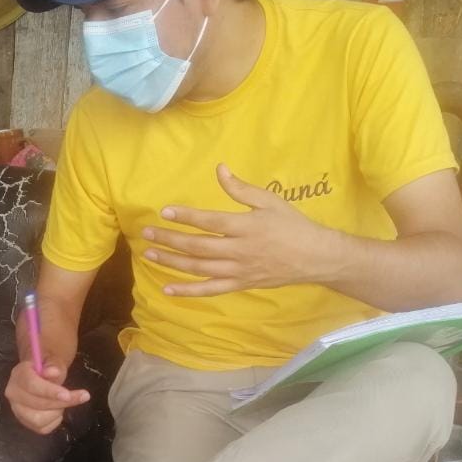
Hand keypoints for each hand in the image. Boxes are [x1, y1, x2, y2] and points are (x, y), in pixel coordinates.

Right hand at [5, 360, 90, 434]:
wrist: (40, 376)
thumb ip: (53, 365)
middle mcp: (14, 394)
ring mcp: (17, 410)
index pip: (31, 385)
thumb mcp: (53, 361)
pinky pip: (42, 428)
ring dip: (57, 411)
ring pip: (38, 419)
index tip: (67, 394)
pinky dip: (55, 420)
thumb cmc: (47, 368)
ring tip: (62, 402)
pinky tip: (56, 410)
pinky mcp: (25, 422)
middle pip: (37, 404)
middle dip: (62, 402)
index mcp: (18, 375)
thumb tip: (53, 372)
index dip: (50, 391)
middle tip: (83, 395)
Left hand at [142, 164, 335, 296]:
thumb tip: (220, 170)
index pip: (210, 221)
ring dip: (172, 262)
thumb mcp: (270, 201)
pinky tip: (167, 288)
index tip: (165, 212)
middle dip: (169, 240)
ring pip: (199, 269)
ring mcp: (238, 271)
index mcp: (246, 226)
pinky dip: (188, 291)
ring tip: (150, 254)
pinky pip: (210, 290)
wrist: (315, 257)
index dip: (186, 216)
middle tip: (146, 234)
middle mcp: (239, 251)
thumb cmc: (292, 225)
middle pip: (198, 246)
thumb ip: (242, 189)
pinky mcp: (240, 285)